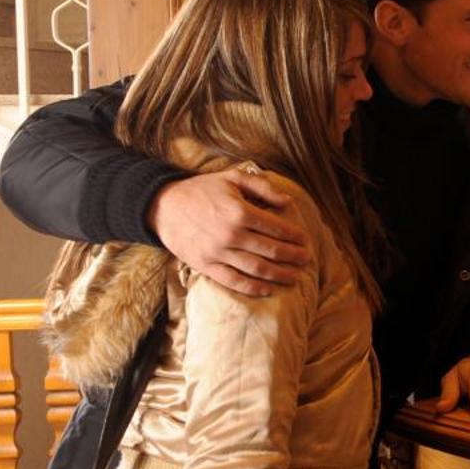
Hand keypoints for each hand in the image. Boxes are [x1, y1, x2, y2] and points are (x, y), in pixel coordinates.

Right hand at [149, 171, 309, 296]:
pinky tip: (268, 290)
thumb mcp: (232, 178)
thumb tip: (287, 202)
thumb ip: (262, 187)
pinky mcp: (205, 266)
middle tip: (307, 260)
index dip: (295, 236)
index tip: (306, 241)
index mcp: (240, 212)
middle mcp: (231, 234)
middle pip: (272, 251)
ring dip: (280, 275)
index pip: (277, 228)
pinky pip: (234, 281)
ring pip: (257, 269)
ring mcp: (217, 253)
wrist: (162, 206)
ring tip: (295, 277)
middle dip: (293, 257)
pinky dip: (253, 288)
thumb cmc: (200, 190)